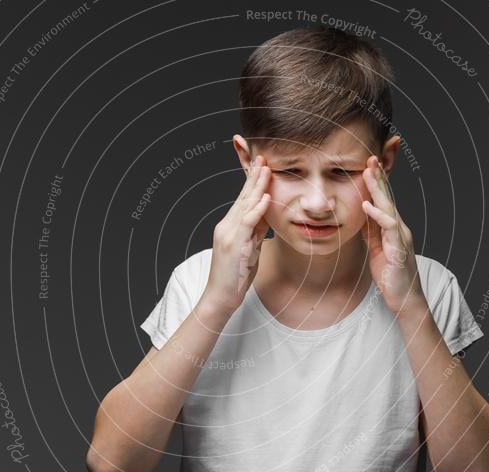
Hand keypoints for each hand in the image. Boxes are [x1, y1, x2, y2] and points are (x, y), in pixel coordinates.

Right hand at [202, 154, 271, 313]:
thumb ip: (256, 232)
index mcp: (230, 226)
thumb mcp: (249, 249)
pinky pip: (247, 222)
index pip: (243, 199)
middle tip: (263, 156)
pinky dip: (257, 208)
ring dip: (257, 186)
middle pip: (242, 196)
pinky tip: (265, 197)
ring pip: (244, 205)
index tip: (262, 165)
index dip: (253, 181)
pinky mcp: (233, 244)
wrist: (221, 297)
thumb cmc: (235, 277)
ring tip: (266, 169)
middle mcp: (226, 225)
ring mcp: (228, 233)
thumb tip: (266, 217)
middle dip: (254, 176)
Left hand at [360, 155, 425, 314]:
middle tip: (370, 157)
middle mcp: (399, 228)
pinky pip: (389, 228)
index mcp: (393, 227)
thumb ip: (372, 231)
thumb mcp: (377, 248)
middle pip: (388, 198)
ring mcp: (401, 237)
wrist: (404, 298)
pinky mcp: (399, 249)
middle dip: (379, 177)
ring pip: (389, 207)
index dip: (376, 182)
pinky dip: (378, 215)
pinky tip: (367, 206)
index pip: (384, 200)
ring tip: (368, 173)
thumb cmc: (391, 275)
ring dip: (378, 190)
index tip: (367, 165)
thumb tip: (362, 215)